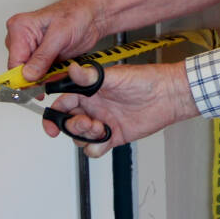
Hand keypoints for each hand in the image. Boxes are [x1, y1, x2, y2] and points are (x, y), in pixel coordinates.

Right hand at [5, 0, 101, 81]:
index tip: (36, 87)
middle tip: (53, 78)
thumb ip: (43, 57)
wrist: (91, 16)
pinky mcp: (41, 56)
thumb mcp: (59, 36)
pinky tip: (61, 71)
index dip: (23, 78)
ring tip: (60, 71)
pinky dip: (51, 77)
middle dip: (37, 79)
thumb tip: (28, 75)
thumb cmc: (77, 14)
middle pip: (20, 70)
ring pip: (31, 75)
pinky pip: (41, 74)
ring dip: (45, 78)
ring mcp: (31, 48)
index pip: (14, 61)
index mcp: (19, 28)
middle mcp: (22, 38)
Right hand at [46, 60, 200, 157]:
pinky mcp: (113, 136)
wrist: (167, 96)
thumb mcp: (115, 76)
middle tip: (87, 123)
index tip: (51, 124)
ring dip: (85, 137)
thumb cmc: (144, 80)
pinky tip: (107, 138)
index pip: (63, 103)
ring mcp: (102, 122)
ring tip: (100, 129)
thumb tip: (72, 69)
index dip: (54, 114)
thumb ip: (91, 77)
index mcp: (89, 91)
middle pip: (68, 123)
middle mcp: (93, 107)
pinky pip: (95, 148)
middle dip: (72, 127)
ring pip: (80, 138)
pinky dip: (97, 148)